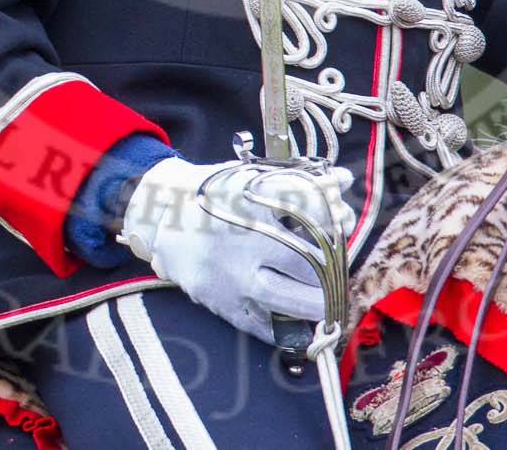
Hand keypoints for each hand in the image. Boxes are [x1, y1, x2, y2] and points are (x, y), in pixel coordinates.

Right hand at [117, 156, 354, 343]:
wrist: (163, 217)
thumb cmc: (216, 193)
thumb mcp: (252, 177)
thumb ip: (300, 181)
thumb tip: (344, 180)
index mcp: (251, 202)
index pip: (306, 212)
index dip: (333, 217)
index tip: (344, 221)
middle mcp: (241, 240)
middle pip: (301, 260)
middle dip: (330, 269)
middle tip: (342, 274)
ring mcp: (230, 274)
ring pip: (283, 297)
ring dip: (314, 304)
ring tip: (328, 304)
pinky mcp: (221, 301)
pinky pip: (259, 324)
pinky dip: (284, 329)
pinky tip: (301, 325)